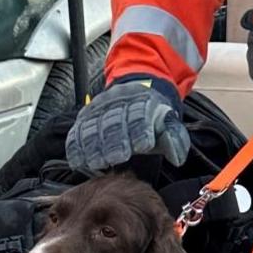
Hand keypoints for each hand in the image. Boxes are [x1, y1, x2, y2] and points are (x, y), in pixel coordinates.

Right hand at [65, 75, 189, 173]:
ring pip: (93, 126)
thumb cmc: (153, 117)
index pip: (140, 116)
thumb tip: (176, 158)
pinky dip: (76, 145)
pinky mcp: (85, 115)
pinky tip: (78, 160)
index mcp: (143, 103)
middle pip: (114, 122)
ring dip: (93, 146)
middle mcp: (119, 102)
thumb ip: (174, 140)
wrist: (137, 89)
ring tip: (96, 162)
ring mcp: (99, 108)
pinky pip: (77, 130)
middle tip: (115, 158)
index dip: (140, 130)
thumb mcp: (169, 124)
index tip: (142, 145)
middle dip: (114, 141)